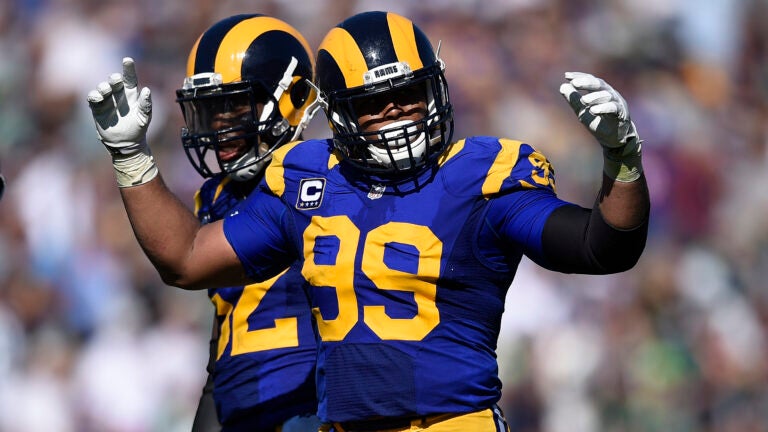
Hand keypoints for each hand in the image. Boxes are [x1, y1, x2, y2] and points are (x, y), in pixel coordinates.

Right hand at [87, 57, 157, 186]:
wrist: (126, 143)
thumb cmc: (138, 128)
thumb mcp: (145, 117)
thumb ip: (146, 104)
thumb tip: (147, 90)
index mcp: (131, 94)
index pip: (129, 78)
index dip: (128, 68)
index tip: (127, 59)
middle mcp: (118, 94)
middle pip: (114, 80)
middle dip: (113, 78)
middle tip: (115, 80)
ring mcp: (107, 100)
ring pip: (102, 87)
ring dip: (103, 87)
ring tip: (106, 91)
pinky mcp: (97, 108)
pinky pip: (93, 97)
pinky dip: (94, 95)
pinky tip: (98, 98)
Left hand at [559, 72, 641, 181]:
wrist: (613, 140)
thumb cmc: (599, 123)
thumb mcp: (582, 111)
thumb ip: (574, 100)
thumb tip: (562, 86)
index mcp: (601, 92)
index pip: (591, 80)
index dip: (580, 76)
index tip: (567, 76)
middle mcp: (610, 94)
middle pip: (599, 84)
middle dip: (587, 83)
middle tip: (575, 83)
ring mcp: (617, 103)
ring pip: (607, 96)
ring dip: (594, 97)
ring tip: (583, 100)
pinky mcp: (622, 114)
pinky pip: (613, 108)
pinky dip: (603, 108)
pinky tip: (593, 110)